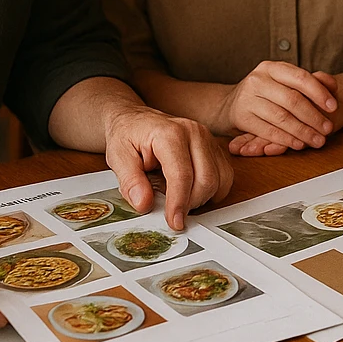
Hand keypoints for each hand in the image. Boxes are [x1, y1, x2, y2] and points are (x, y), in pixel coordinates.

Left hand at [103, 103, 233, 229]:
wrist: (137, 119)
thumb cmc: (128, 135)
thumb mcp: (117, 156)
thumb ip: (130, 180)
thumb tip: (144, 204)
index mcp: (169, 133)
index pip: (182, 175)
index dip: (179, 203)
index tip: (174, 222)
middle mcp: (194, 132)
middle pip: (206, 180)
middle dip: (191, 204)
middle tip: (173, 213)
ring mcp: (208, 138)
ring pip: (220, 180)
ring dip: (203, 198)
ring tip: (180, 199)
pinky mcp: (214, 147)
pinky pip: (225, 176)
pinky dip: (213, 190)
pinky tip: (193, 192)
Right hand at [217, 62, 338, 153]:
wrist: (229, 105)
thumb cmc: (265, 94)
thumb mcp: (284, 83)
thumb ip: (310, 83)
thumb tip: (333, 85)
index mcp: (272, 68)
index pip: (300, 77)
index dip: (319, 92)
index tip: (334, 107)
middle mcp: (258, 79)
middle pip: (292, 99)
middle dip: (313, 116)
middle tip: (328, 129)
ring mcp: (247, 98)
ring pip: (281, 117)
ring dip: (302, 131)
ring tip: (318, 140)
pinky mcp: (240, 117)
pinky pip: (267, 130)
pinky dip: (286, 139)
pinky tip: (299, 144)